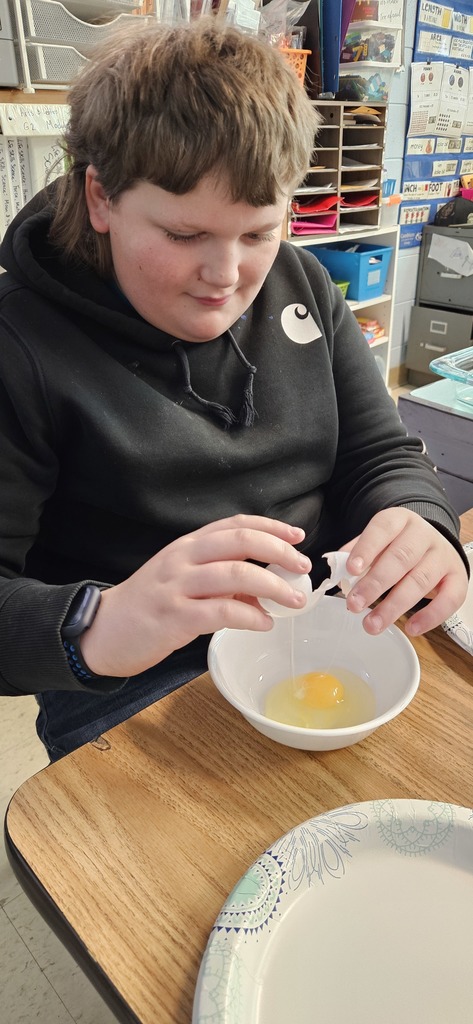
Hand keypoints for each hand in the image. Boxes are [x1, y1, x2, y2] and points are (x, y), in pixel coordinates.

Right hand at [81, 515, 311, 676]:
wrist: (101, 631)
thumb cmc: (147, 606)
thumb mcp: (183, 582)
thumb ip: (220, 581)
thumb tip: (263, 591)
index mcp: (187, 546)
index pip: (234, 525)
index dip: (271, 528)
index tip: (297, 536)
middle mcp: (183, 559)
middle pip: (240, 541)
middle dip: (278, 552)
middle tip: (302, 567)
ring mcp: (177, 586)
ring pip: (235, 574)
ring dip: (272, 586)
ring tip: (294, 600)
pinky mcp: (174, 617)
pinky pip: (221, 611)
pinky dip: (249, 616)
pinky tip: (264, 624)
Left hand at [342, 508, 467, 636]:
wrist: (433, 544)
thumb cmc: (398, 545)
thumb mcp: (377, 541)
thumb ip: (358, 553)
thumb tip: (339, 571)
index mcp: (400, 520)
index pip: (383, 529)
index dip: (367, 549)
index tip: (351, 570)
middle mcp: (424, 535)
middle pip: (401, 558)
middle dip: (375, 584)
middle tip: (354, 604)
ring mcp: (443, 556)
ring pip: (420, 581)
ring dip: (394, 606)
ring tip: (372, 624)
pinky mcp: (457, 577)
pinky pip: (449, 598)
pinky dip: (430, 616)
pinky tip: (411, 628)